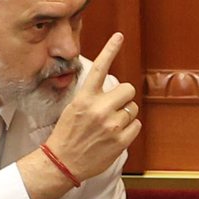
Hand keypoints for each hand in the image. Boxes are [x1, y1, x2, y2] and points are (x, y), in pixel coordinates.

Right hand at [44, 33, 140, 181]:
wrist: (63, 162)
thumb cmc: (67, 135)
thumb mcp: (73, 108)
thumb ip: (91, 96)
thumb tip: (111, 89)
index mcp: (84, 98)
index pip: (100, 68)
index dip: (110, 49)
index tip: (119, 36)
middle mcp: (99, 109)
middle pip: (128, 89)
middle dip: (124, 96)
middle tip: (115, 105)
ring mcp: (111, 125)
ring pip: (133, 108)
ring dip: (125, 113)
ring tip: (111, 124)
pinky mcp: (120, 140)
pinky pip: (136, 125)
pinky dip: (129, 128)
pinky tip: (116, 134)